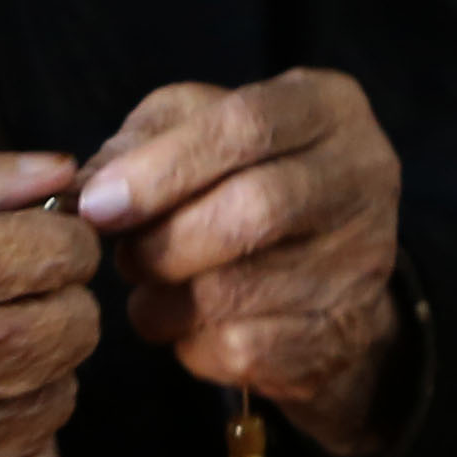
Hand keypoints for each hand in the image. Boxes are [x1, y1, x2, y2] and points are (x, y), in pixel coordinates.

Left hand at [76, 71, 405, 455]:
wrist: (321, 264)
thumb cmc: (243, 174)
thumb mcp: (199, 127)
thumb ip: (144, 140)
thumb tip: (93, 187)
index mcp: (328, 108)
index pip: (245, 126)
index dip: (161, 167)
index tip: (99, 203)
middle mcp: (363, 178)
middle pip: (254, 210)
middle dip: (164, 240)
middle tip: (124, 253)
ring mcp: (361, 261)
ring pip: (239, 290)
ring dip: (165, 297)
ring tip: (149, 285)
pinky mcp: (341, 333)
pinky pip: (242, 348)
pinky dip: (189, 341)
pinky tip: (185, 321)